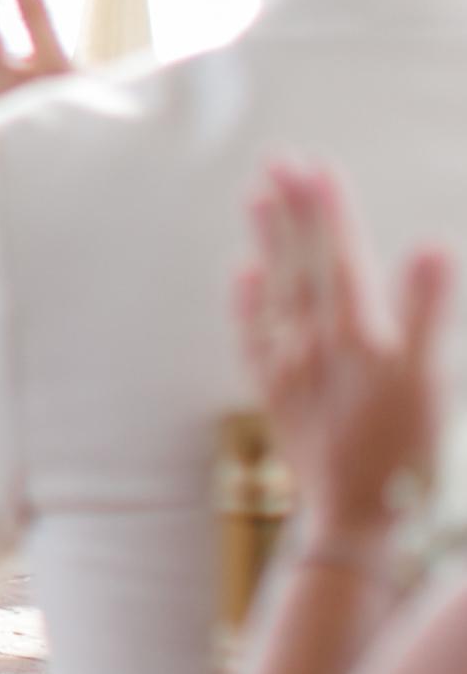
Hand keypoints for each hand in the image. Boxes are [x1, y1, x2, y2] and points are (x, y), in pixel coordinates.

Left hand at [237, 159, 448, 546]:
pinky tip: (241, 274)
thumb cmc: (403, 452)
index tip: (317, 164)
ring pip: (273, 289)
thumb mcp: (428, 380)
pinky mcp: (273, 391)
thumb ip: (427, 312)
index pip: (340, 256)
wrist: (353, 514)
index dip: (330, 210)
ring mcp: (287, 364)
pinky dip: (245, 301)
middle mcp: (312, 340)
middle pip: (300, 262)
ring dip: (266, 241)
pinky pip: (252, 335)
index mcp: (355, 332)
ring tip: (255, 196)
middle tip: (279, 159)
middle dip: (292, 210)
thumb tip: (432, 247)